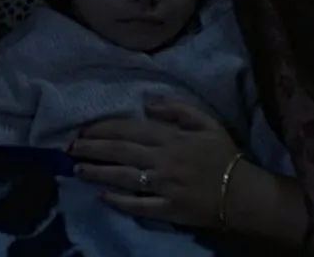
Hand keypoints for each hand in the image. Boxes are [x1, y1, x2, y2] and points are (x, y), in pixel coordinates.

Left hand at [68, 102, 244, 228]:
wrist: (243, 193)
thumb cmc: (224, 156)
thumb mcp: (207, 123)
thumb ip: (178, 110)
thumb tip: (149, 104)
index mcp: (170, 138)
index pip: (129, 130)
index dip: (103, 128)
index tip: (82, 128)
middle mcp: (162, 160)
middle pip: (120, 152)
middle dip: (92, 148)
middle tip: (69, 148)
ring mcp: (163, 185)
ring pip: (123, 177)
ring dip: (98, 173)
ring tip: (77, 169)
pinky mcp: (167, 208)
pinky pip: (139, 205)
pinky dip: (120, 201)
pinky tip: (102, 197)